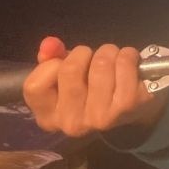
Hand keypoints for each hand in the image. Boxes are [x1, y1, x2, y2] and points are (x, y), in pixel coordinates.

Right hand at [23, 37, 168, 136]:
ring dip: (108, 52)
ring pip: (99, 64)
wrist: (133, 107)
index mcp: (49, 118)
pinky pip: (123, 63)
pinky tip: (129, 63)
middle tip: (94, 59)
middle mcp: (71, 124)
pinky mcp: (128, 106)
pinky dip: (127, 55)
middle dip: (84, 53)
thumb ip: (50, 57)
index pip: (35, 85)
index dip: (52, 65)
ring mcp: (100, 117)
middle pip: (69, 69)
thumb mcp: (65, 74)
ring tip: (113, 60)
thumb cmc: (92, 88)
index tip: (66, 66)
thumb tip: (50, 44)